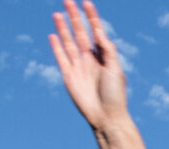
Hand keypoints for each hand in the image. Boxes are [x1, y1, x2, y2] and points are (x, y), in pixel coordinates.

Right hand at [49, 2, 129, 130]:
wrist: (106, 117)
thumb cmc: (115, 95)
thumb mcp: (115, 69)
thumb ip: (108, 50)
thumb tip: (99, 32)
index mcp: (104, 56)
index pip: (96, 31)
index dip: (92, 17)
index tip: (87, 3)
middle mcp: (90, 59)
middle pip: (80, 32)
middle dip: (75, 17)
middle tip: (68, 0)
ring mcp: (78, 66)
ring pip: (68, 41)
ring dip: (63, 27)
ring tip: (58, 13)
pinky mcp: (68, 75)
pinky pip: (60, 57)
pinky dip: (56, 46)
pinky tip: (53, 35)